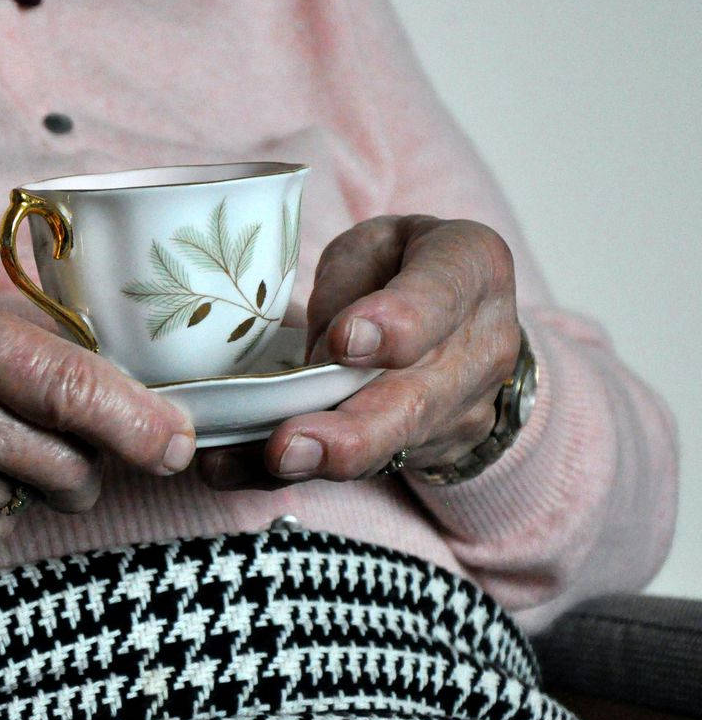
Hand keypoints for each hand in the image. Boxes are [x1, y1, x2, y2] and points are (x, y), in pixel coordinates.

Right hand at [0, 281, 195, 572]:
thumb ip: (10, 340)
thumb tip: (119, 386)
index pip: (69, 384)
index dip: (139, 419)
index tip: (181, 440)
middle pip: (76, 457)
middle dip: (86, 448)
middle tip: (32, 421)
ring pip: (48, 493)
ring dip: (32, 473)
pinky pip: (5, 526)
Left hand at [198, 215, 519, 487]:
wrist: (464, 316)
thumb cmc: (401, 266)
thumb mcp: (374, 245)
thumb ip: (348, 288)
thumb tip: (317, 358)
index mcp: (471, 268)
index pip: (441, 295)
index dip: (397, 323)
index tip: (344, 341)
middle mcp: (480, 348)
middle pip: (415, 400)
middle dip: (350, 432)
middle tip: (289, 445)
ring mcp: (462, 410)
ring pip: (388, 446)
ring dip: (322, 463)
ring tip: (265, 464)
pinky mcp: (428, 450)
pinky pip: (361, 466)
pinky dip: (296, 474)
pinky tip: (239, 470)